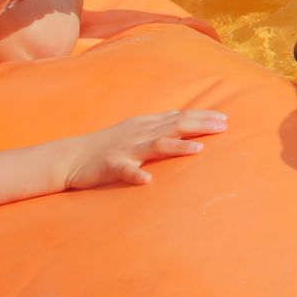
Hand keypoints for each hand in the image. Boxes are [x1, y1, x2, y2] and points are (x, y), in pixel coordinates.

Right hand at [63, 110, 226, 188]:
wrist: (71, 157)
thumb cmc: (107, 144)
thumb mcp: (136, 128)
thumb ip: (160, 123)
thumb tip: (184, 116)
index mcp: (147, 125)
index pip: (180, 116)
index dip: (203, 116)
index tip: (225, 119)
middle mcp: (140, 133)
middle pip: (174, 126)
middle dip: (200, 125)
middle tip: (223, 127)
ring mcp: (126, 149)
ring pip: (155, 145)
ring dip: (177, 147)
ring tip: (198, 150)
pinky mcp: (111, 166)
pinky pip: (125, 171)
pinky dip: (136, 175)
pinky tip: (148, 181)